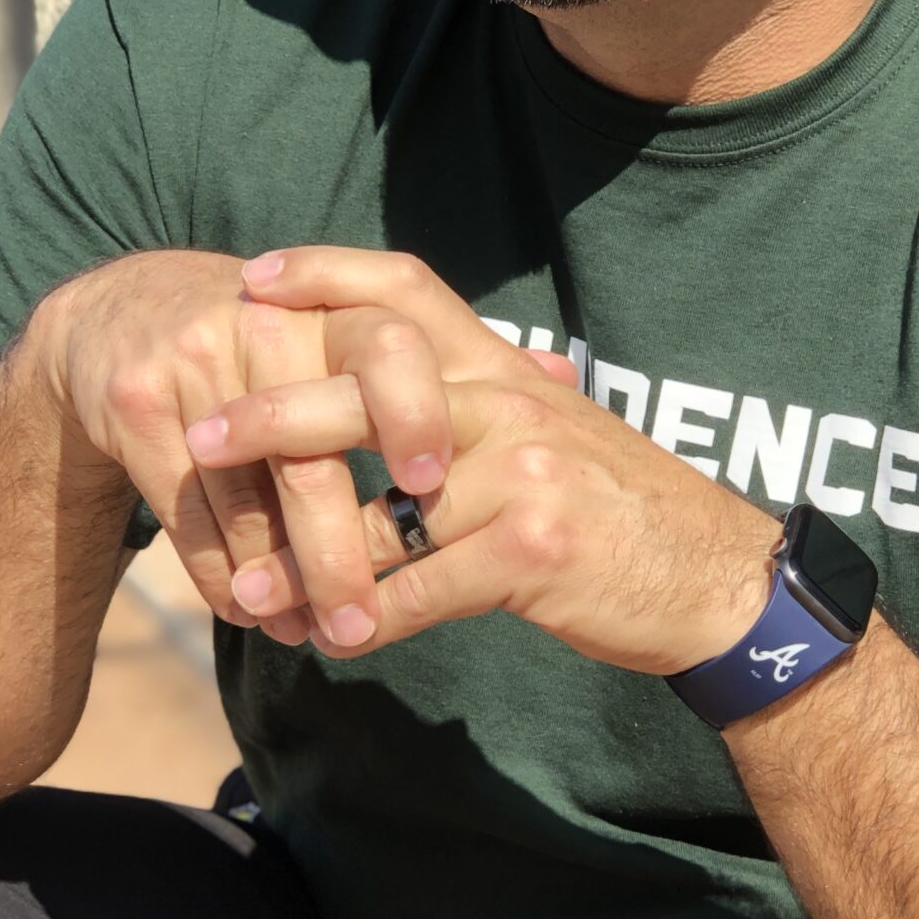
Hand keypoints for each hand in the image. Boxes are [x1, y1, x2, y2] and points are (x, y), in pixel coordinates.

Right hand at [29, 248, 572, 652]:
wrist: (126, 316)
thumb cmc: (273, 341)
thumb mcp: (349, 332)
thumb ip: (450, 362)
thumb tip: (563, 376)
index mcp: (336, 309)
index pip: (387, 349)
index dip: (411, 414)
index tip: (428, 480)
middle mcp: (264, 324)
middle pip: (312, 451)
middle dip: (338, 547)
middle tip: (361, 620)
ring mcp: (194, 361)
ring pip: (246, 497)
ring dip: (280, 579)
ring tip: (314, 633)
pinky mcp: (136, 404)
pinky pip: (186, 509)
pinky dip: (219, 571)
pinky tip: (249, 611)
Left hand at [190, 250, 784, 675]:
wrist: (720, 580)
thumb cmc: (629, 514)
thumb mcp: (562, 435)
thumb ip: (493, 407)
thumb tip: (440, 390)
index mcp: (506, 373)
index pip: (407, 292)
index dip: (326, 276)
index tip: (256, 279)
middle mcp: (508, 406)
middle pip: (361, 389)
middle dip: (268, 415)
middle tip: (199, 438)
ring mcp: (520, 476)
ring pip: (375, 513)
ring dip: (302, 563)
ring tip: (247, 597)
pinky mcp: (531, 549)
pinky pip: (420, 588)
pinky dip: (370, 623)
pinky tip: (337, 642)